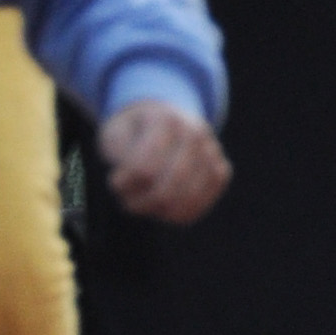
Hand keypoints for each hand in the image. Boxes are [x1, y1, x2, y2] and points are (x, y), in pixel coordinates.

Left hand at [98, 100, 229, 224]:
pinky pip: (196, 208)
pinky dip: (173, 214)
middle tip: (126, 199)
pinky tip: (160, 206)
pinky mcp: (220, 173)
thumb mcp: (115, 135)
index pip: (144, 170)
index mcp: (167, 120)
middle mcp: (196, 134)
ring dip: (155, 210)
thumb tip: (143, 179)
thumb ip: (121, 156)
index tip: (115, 181)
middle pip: (166, 191)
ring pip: (183, 203)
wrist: (164, 120)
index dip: (123, 185)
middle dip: (140, 203)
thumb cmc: (133, 133)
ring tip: (141, 202)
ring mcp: (212, 154)